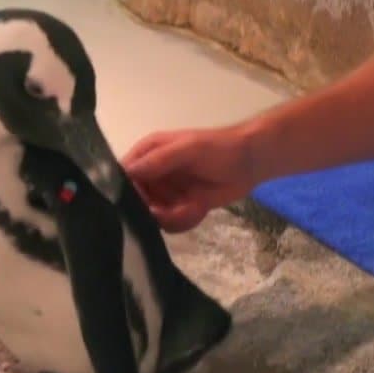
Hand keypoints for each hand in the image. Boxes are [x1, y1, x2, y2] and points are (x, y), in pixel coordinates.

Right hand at [122, 124, 258, 233]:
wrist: (250, 162)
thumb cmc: (218, 148)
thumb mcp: (188, 149)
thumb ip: (158, 161)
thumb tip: (126, 174)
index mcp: (148, 153)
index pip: (123, 175)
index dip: (128, 192)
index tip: (144, 203)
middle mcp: (152, 175)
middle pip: (136, 203)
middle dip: (155, 210)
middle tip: (176, 207)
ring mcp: (166, 193)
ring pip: (154, 217)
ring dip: (174, 216)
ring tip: (194, 206)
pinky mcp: (180, 208)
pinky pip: (171, 224)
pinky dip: (185, 221)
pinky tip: (199, 209)